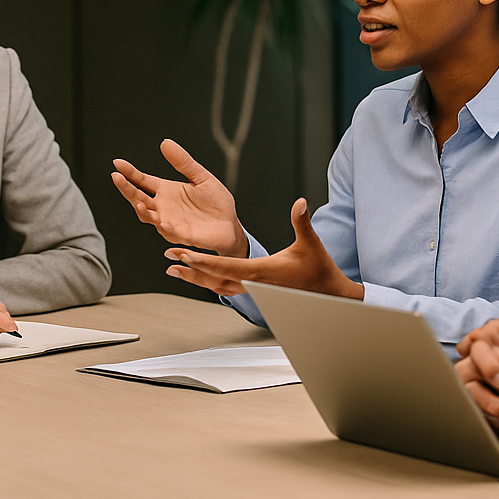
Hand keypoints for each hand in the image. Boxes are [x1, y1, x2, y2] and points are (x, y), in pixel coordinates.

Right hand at [111, 139, 247, 256]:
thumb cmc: (216, 202)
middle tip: (116, 178)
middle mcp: (163, 206)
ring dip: (142, 210)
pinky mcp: (181, 235)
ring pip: (148, 216)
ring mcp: (169, 222)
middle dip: (126, 189)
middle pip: (138, 197)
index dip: (129, 173)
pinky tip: (163, 222)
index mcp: (166, 190)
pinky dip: (165, 227)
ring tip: (138, 202)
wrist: (230, 225)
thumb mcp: (201, 177)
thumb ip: (183, 162)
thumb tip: (165, 142)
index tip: (116, 163)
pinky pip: (169, 232)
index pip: (142, 181)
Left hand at [162, 198, 359, 299]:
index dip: (203, 260)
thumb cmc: (320, 271)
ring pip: (217, 285)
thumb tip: (299, 202)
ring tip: (173, 268)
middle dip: (191, 267)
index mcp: (262, 272)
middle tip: (169, 257)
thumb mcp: (311, 243)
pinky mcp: (256, 291)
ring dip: (195, 277)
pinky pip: (226, 288)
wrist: (329, 297)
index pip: (226, 266)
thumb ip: (302, 222)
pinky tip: (197, 276)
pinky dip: (209, 282)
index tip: (183, 253)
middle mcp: (254, 283)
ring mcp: (254, 290)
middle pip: (215, 277)